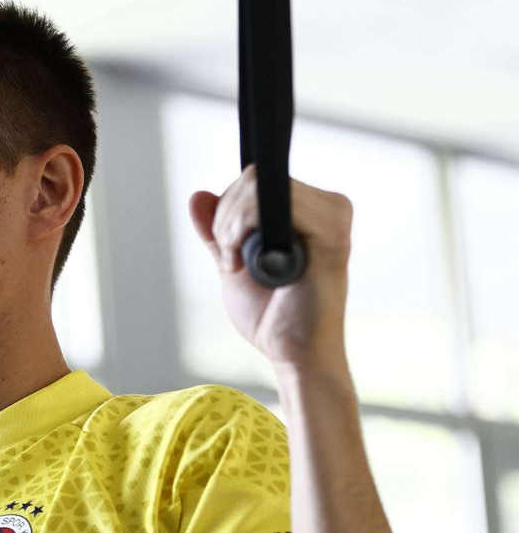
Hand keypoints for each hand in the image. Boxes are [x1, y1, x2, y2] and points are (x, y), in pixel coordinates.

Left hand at [187, 162, 353, 371]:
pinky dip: (246, 229)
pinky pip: (278, 205)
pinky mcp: (333, 237)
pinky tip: (245, 263)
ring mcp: (334, 219)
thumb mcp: (233, 264)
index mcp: (309, 211)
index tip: (224, 245)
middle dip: (224, 217)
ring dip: (232, 226)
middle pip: (254, 178)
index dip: (227, 207)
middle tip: (228, 257)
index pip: (255, 180)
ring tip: (235, 263)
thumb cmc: (272, 316)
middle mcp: (328, 208)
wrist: (294, 354)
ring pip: (260, 188)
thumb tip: (197, 197)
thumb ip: (218, 231)